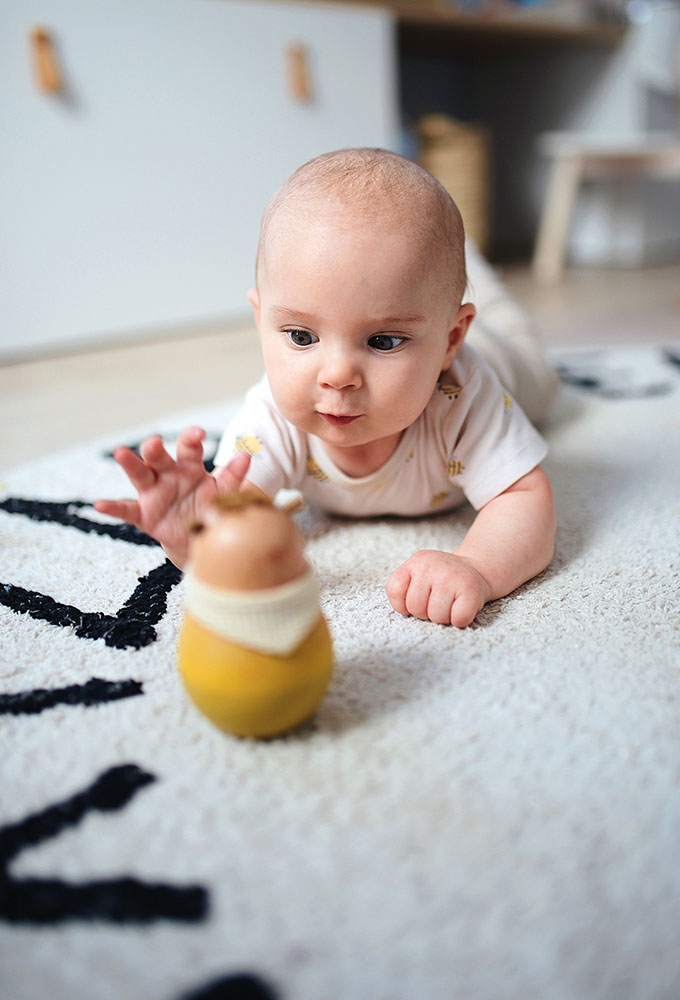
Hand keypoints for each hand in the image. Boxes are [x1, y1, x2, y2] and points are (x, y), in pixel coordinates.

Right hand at [94, 426, 250, 567]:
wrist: (199, 535)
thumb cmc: (210, 505)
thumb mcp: (224, 492)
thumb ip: (233, 476)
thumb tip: (247, 455)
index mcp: (189, 466)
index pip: (188, 448)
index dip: (191, 439)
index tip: (199, 434)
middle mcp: (168, 475)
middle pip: (159, 458)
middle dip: (155, 449)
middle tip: (154, 442)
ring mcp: (153, 493)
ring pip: (140, 475)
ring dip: (131, 464)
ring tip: (121, 453)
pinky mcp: (143, 514)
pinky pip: (126, 510)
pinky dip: (113, 507)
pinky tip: (100, 504)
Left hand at [385, 550, 490, 627]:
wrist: (476, 569)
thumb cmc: (443, 579)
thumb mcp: (419, 573)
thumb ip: (405, 588)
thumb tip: (405, 611)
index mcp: (417, 562)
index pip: (394, 589)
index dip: (404, 603)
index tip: (418, 599)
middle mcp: (432, 566)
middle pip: (415, 608)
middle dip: (425, 612)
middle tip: (437, 602)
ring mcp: (451, 578)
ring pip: (436, 616)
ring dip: (443, 617)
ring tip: (450, 604)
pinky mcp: (470, 591)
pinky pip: (458, 619)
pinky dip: (460, 620)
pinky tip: (461, 607)